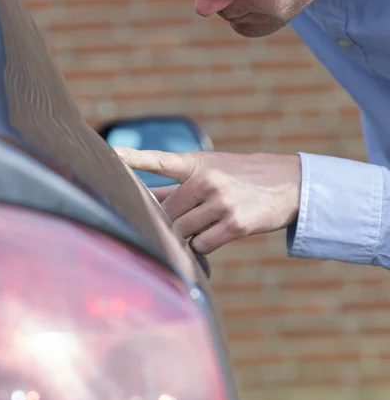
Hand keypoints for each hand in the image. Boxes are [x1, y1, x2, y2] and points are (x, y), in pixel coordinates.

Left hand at [114, 149, 300, 254]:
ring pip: (182, 231)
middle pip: (167, 213)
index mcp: (197, 164)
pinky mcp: (234, 224)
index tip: (112, 153)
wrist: (287, 183)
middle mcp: (207, 181)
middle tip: (184, 221)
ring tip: (204, 224)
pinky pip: (202, 244)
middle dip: (168, 222)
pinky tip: (216, 234)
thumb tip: (144, 200)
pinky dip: (203, 246)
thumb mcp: (210, 171)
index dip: (134, 158)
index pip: (159, 161)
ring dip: (186, 235)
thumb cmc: (241, 177)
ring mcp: (221, 202)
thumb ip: (176, 187)